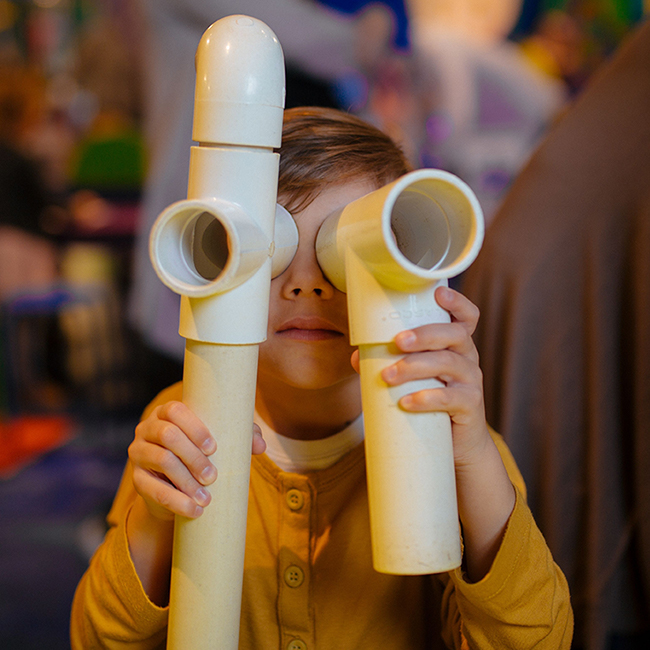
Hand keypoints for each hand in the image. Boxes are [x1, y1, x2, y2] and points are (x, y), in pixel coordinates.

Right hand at [128, 401, 265, 520]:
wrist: (178, 486)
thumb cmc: (204, 452)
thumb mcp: (222, 441)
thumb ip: (243, 437)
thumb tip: (260, 446)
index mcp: (167, 413)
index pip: (175, 410)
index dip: (194, 427)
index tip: (214, 448)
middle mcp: (147, 428)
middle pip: (168, 435)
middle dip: (193, 456)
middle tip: (213, 476)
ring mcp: (139, 453)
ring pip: (161, 460)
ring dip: (186, 480)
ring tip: (206, 497)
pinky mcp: (137, 480)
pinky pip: (154, 490)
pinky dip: (176, 501)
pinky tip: (195, 510)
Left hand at [351, 286, 489, 468]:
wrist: (457, 443)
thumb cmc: (432, 401)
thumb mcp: (412, 378)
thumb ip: (386, 363)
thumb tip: (355, 357)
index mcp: (455, 344)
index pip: (466, 317)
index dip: (457, 302)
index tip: (438, 293)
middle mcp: (467, 357)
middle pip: (454, 335)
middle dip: (424, 334)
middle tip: (397, 341)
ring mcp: (471, 381)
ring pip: (449, 364)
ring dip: (415, 367)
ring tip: (388, 376)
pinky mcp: (471, 406)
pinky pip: (451, 398)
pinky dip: (427, 398)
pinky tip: (407, 402)